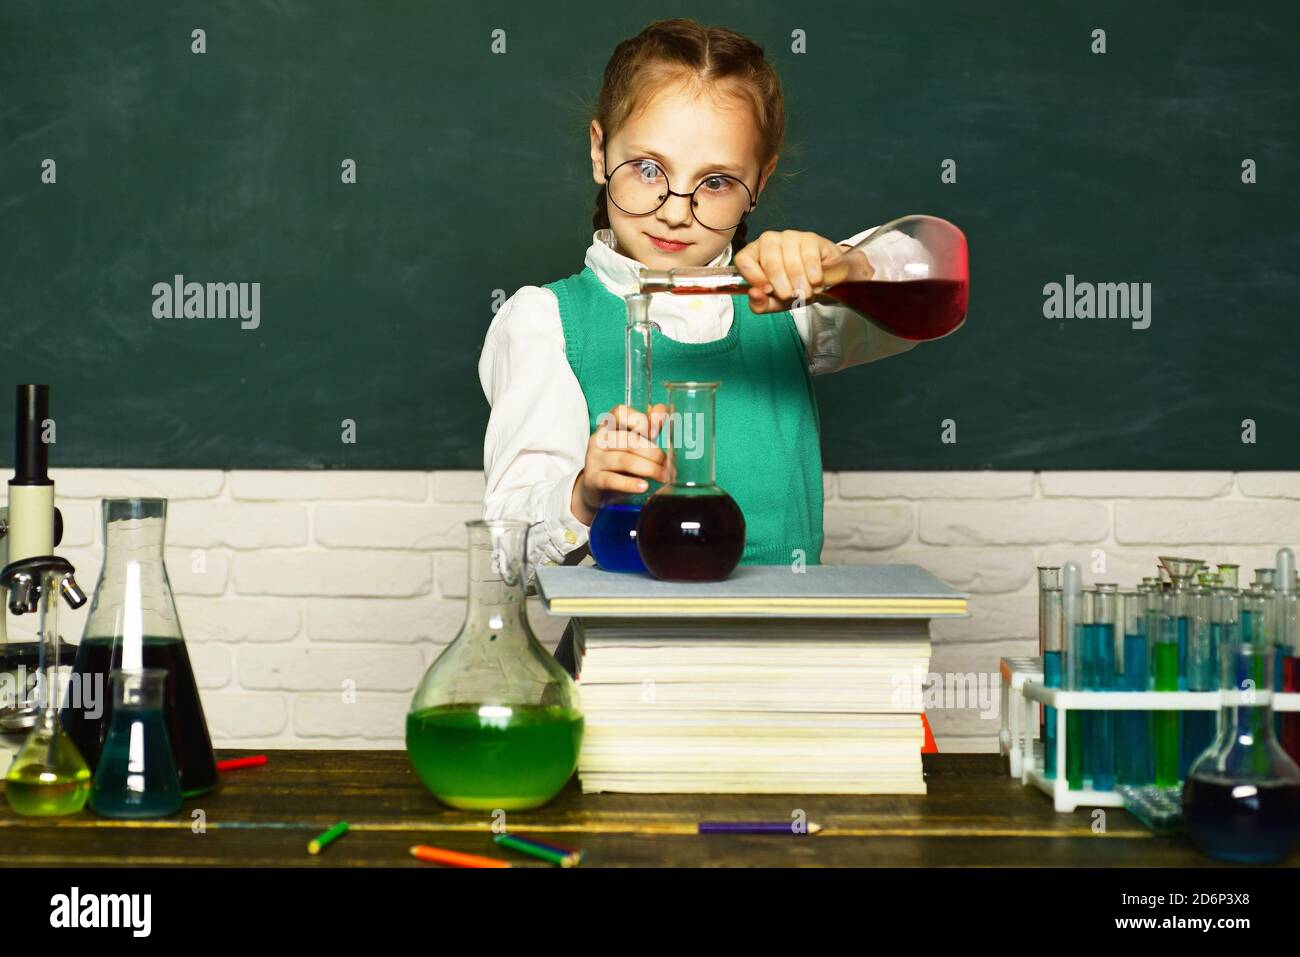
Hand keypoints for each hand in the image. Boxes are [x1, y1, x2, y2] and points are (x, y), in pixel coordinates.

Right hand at [571, 402, 669, 524]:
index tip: (655, 431)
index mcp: (609, 426)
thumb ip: (649, 426)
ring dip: (648, 468)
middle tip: (666, 464)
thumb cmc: (620, 462)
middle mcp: (599, 439)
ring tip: (662, 476)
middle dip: (652, 452)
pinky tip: (643, 486)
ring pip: (623, 460)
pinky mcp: (593, 480)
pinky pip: (612, 480)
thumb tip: (663, 408)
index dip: (638, 419)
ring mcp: (594, 459)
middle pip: (627, 439)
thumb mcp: (634, 442)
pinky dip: (630, 484)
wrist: (596, 488)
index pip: (619, 412)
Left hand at [733, 229, 873, 312]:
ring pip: (791, 262)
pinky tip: (815, 282)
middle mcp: (769, 241)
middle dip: (782, 286)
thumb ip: (760, 303)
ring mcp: (790, 236)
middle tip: (792, 297)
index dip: (755, 277)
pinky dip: (813, 275)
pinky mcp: (810, 238)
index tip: (768, 291)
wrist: (820, 281)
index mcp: (754, 254)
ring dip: (800, 284)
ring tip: (806, 293)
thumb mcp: (774, 302)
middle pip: (770, 262)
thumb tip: (754, 294)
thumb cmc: (792, 287)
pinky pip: (809, 257)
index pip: (743, 260)